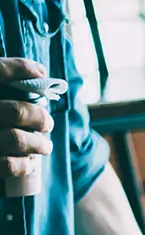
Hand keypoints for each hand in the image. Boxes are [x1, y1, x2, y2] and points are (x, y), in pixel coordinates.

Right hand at [0, 58, 53, 181]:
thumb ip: (7, 83)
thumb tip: (40, 72)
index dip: (21, 69)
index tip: (41, 74)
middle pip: (16, 111)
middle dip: (40, 118)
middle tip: (48, 124)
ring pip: (16, 139)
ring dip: (39, 144)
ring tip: (45, 146)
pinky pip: (8, 165)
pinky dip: (25, 165)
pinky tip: (30, 162)